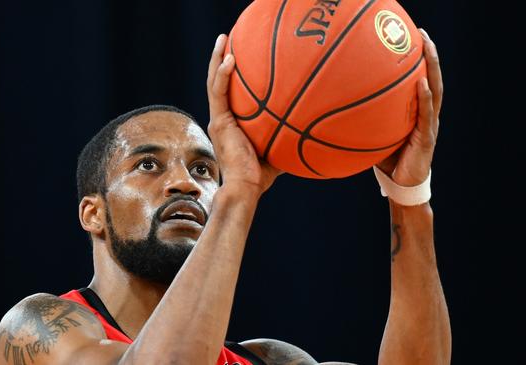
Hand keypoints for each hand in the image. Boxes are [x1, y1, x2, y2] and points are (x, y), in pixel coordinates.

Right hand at [206, 34, 282, 195]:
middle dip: (221, 58)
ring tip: (223, 39)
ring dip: (217, 58)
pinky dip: (223, 75)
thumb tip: (312, 131)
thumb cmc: (261, 175)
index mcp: (231, 123)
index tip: (239, 56)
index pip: (229, 93)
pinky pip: (219, 92)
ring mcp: (218, 119)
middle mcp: (221, 118)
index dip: (231, 75)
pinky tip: (230, 59)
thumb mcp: (277, 150)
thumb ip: (287, 137)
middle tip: (227, 39)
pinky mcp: (219, 121)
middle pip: (218, 81)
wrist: (246, 187)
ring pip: (214, 82)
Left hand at [377, 28, 442, 185]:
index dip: (421, 62)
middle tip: (423, 34)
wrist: (401, 186)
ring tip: (428, 48)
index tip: (413, 40)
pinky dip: (425, 97)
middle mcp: (427, 115)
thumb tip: (337, 109)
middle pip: (432, 78)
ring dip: (433, 68)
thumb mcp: (374, 136)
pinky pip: (427, 113)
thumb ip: (365, 122)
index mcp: (417, 113)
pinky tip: (422, 83)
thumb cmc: (387, 161)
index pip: (422, 81)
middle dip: (430, 56)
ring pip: (436, 90)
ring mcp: (429, 125)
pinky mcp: (427, 137)